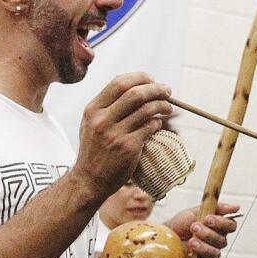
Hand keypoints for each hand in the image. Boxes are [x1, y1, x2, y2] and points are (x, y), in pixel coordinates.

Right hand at [76, 73, 173, 195]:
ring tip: (168, 107)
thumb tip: (136, 87)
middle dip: (156, 89)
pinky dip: (157, 122)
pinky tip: (157, 124)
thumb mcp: (91, 124)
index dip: (139, 78)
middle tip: (167, 91)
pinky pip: (150, 127)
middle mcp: (102, 120)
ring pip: (147, 110)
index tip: (151, 80)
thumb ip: (107, 106)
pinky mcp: (128, 147)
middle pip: (136, 94)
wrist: (89, 180)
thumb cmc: (94, 151)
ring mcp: (115, 134)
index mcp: (92, 110)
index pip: (119, 83)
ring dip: (162, 105)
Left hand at [164, 203, 238, 257]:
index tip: (208, 219)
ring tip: (191, 242)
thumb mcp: (195, 211)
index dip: (221, 223)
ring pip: (215, 253)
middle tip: (194, 227)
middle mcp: (216, 242)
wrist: (163, 236)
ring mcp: (208, 254)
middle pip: (222, 240)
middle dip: (208, 233)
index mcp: (218, 228)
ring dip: (204, 247)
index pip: (230, 226)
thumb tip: (237, 207)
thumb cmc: (180, 224)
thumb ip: (216, 208)